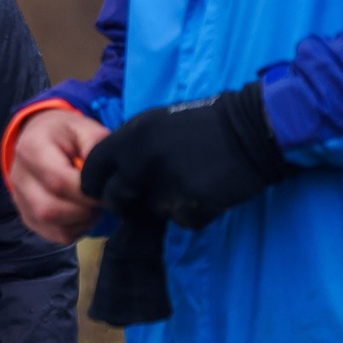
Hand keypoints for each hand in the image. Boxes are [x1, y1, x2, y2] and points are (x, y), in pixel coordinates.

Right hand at [7, 108, 109, 244]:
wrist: (40, 137)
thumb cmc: (65, 133)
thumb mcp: (84, 128)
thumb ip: (96, 146)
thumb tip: (103, 175)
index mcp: (31, 149)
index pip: (58, 182)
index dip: (87, 192)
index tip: (104, 189)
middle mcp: (19, 177)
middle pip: (50, 209)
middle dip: (84, 210)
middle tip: (99, 198)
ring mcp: (19, 199)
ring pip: (53, 226)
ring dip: (82, 221)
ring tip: (91, 204)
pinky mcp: (27, 216)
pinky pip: (54, 235)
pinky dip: (75, 229)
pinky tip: (82, 213)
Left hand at [80, 83, 288, 230]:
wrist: (250, 131)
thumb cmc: (202, 123)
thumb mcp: (155, 122)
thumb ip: (129, 146)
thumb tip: (111, 171)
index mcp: (130, 137)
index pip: (92, 170)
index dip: (95, 183)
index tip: (103, 189)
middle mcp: (140, 161)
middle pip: (114, 199)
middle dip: (124, 203)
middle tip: (140, 200)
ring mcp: (164, 185)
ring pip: (149, 211)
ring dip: (163, 206)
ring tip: (185, 184)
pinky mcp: (188, 205)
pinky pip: (179, 220)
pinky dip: (190, 213)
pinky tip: (203, 193)